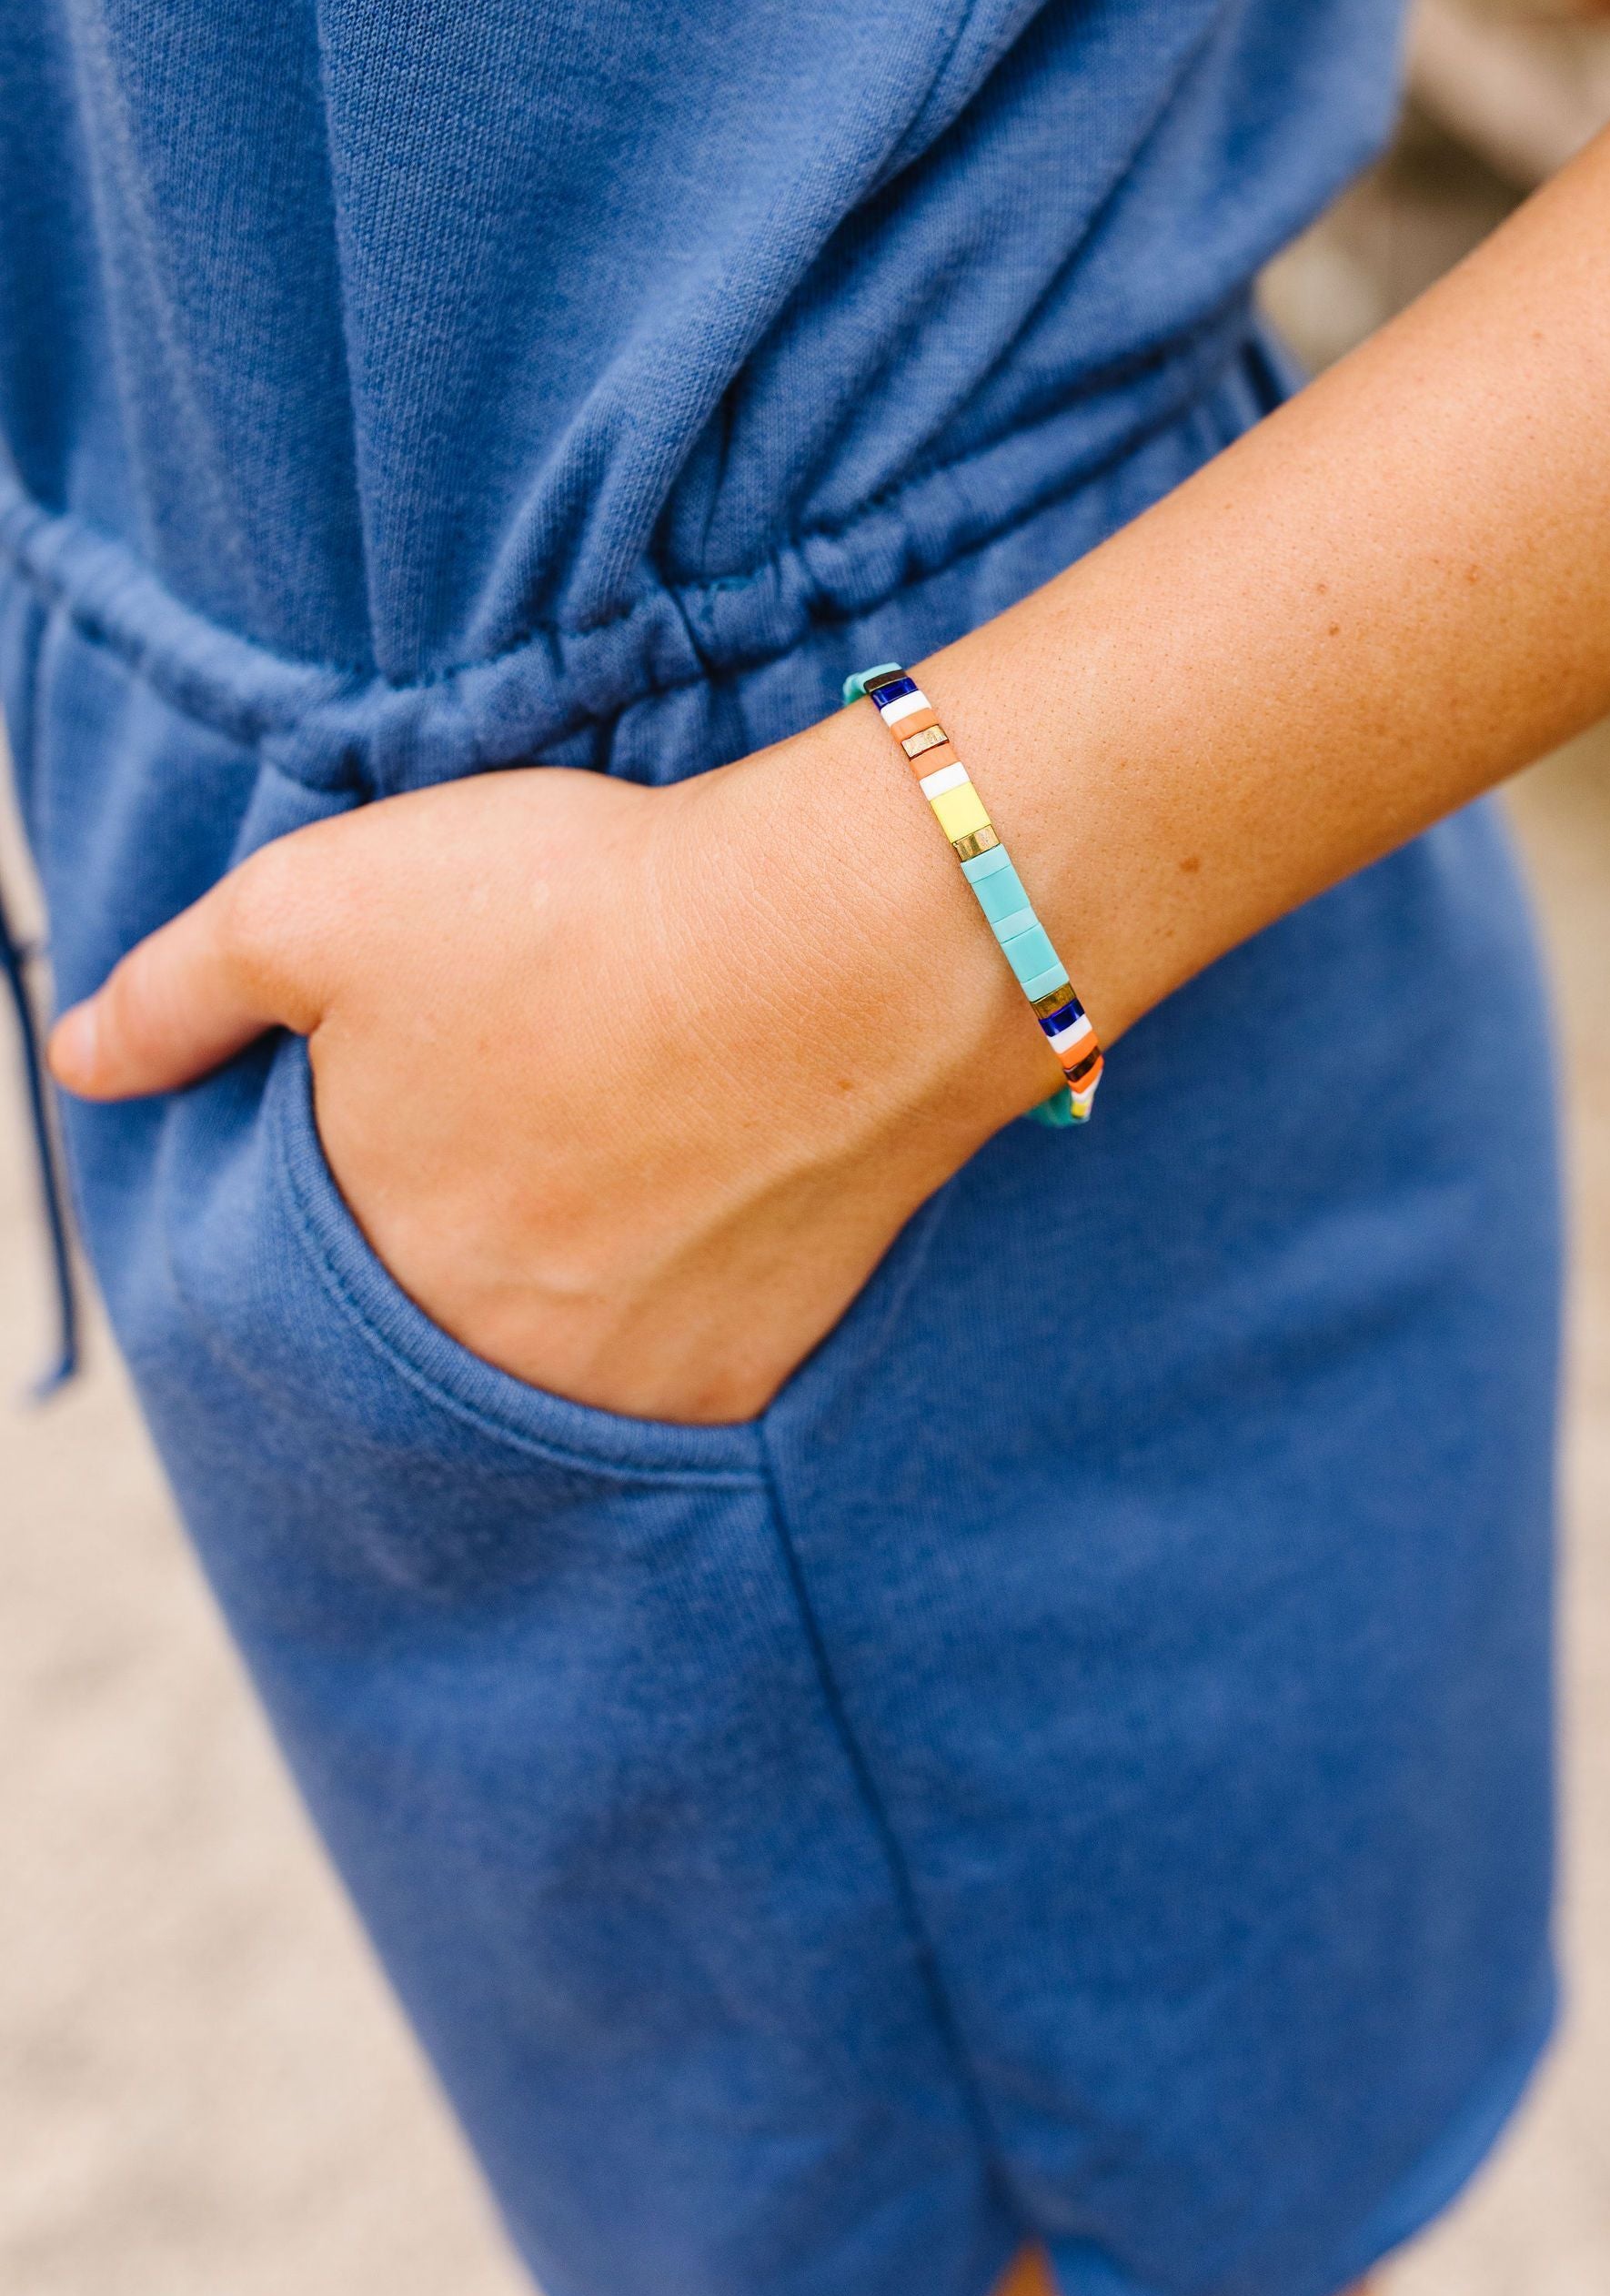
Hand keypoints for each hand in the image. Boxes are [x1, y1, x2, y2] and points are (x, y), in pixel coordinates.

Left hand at [47, 722, 1046, 1422]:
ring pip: (555, 1348)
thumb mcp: (320, 905)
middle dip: (453, 1225)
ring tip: (606, 1142)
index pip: (307, 1274)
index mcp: (371, 1279)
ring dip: (561, 1274)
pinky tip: (692, 1188)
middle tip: (518, 1107)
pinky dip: (670, 1289)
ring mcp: (634, 1390)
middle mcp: (493, 1371)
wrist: (846, 948)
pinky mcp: (752, 1374)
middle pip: (435, 1316)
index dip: (344, 1176)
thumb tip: (77, 1059)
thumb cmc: (574, 914)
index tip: (400, 1102)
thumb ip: (175, 990)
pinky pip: (674, 1356)